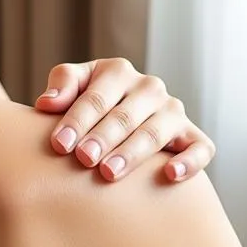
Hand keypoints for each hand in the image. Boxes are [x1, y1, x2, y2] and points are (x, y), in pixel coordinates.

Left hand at [34, 58, 214, 182]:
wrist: (114, 118)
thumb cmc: (87, 102)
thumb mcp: (74, 85)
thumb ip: (62, 86)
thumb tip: (46, 103)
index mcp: (118, 72)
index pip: (96, 97)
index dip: (77, 120)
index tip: (60, 144)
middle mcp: (150, 88)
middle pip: (125, 116)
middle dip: (103, 138)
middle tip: (84, 159)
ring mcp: (173, 112)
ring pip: (156, 133)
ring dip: (132, 153)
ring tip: (109, 172)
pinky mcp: (193, 136)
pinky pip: (200, 148)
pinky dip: (189, 161)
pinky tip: (170, 175)